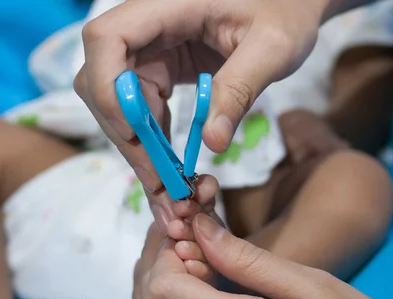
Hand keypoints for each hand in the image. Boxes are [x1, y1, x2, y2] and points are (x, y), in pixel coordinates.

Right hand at [74, 0, 332, 228]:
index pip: (107, 39)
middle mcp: (147, 25)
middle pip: (103, 80)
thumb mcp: (273, 47)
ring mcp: (149, 48)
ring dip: (138, 146)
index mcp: (167, 4)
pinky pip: (140, 108)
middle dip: (126, 134)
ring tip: (168, 187)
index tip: (134, 133)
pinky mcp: (158, 68)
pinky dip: (152, 140)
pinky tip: (171, 167)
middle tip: (159, 183)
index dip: (108, 89)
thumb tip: (212, 144)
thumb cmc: (286, 10)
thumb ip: (239, 89)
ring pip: (117, 102)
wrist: (289, 3)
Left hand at [135, 214, 392, 298]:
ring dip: (159, 293)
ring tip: (186, 259)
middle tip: (181, 236)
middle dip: (156, 266)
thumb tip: (201, 229)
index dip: (163, 254)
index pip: (163, 291)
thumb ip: (248, 259)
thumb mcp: (314, 285)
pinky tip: (199, 293)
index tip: (186, 230)